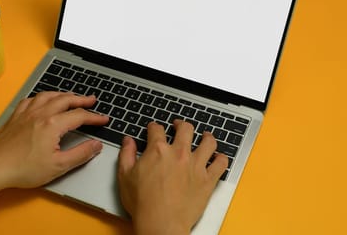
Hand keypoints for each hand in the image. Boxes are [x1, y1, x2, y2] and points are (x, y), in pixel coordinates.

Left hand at [0, 92, 108, 189]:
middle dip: (81, 99)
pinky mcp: (15, 117)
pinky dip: (42, 97)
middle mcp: (41, 114)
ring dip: (62, 94)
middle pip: (65, 100)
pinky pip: (31, 100)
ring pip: (48, 96)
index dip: (95, 117)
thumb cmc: (24, 169)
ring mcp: (26, 113)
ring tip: (71, 97)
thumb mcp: (58, 166)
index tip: (104, 120)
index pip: (80, 116)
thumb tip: (96, 145)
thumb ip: (81, 154)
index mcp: (53, 125)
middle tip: (91, 100)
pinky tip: (43, 101)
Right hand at [118, 120, 228, 234]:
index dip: (154, 127)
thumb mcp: (125, 176)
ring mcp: (196, 166)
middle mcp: (180, 154)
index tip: (154, 128)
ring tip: (205, 136)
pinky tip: (219, 157)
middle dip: (181, 125)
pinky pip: (221, 164)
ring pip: (208, 142)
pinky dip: (222, 159)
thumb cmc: (143, 203)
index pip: (157, 130)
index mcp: (158, 150)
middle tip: (179, 126)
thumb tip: (128, 141)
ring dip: (207, 137)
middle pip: (186, 129)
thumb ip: (126, 155)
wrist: (161, 222)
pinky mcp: (208, 180)